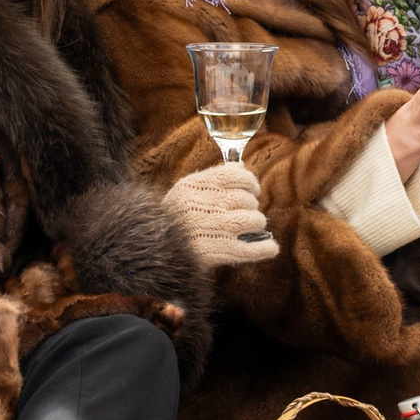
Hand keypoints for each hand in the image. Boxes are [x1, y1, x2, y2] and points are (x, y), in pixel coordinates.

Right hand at [164, 162, 279, 265]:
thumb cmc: (172, 220)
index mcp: (192, 186)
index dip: (250, 181)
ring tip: (248, 229)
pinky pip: (253, 249)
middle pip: (247, 199)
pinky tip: (270, 247)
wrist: (149, 252)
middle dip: (250, 206)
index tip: (253, 189)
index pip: (235, 175)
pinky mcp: (217, 253)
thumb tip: (240, 167)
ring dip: (256, 224)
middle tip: (244, 214)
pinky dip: (265, 248)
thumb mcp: (184, 193)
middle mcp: (203, 205)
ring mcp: (211, 229)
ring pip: (255, 220)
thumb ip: (212, 179)